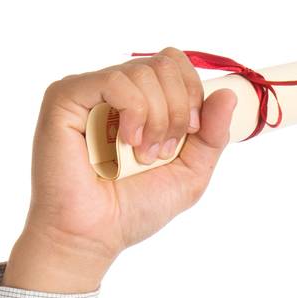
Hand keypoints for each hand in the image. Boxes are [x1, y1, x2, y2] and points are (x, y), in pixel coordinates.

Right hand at [10, 46, 240, 282]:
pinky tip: (127, 142)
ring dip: (156, 119)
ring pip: (143, 71)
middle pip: (165, 63)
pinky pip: (115, 81)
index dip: (192, 95)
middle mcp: (115, 90)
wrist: (94, 235)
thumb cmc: (133, 209)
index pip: (176, 64)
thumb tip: (230, 94)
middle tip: (163, 150)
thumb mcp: (189, 174)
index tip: (188, 135)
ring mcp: (89, 90)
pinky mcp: (66, 96)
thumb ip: (212, 136)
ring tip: (142, 155)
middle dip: (178, 110)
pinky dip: (134, 113)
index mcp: (141, 101)